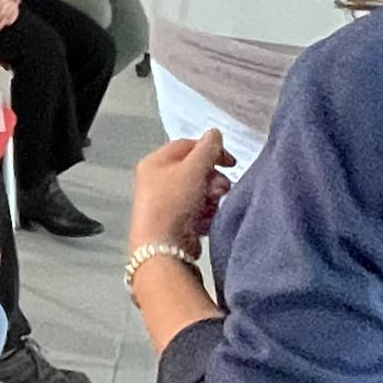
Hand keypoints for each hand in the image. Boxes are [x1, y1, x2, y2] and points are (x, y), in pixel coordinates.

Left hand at [129, 131, 230, 253]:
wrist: (163, 249)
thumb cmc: (172, 205)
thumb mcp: (194, 169)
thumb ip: (207, 148)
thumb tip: (214, 134)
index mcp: (154, 163)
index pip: (186, 146)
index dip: (210, 150)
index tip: (229, 160)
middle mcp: (156, 182)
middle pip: (194, 170)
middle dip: (212, 178)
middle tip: (221, 187)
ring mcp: (165, 204)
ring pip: (198, 191)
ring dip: (211, 197)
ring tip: (212, 204)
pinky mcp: (174, 223)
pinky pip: (197, 211)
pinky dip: (205, 214)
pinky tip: (206, 220)